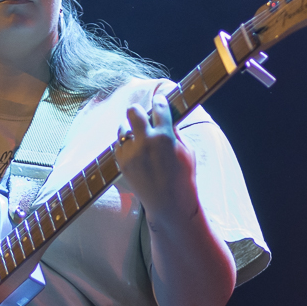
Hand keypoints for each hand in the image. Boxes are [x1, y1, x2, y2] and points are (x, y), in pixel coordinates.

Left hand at [113, 91, 197, 222]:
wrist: (170, 205)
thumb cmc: (184, 178)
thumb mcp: (188, 151)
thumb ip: (175, 132)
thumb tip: (165, 117)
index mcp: (165, 137)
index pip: (159, 107)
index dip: (160, 101)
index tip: (159, 100)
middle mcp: (145, 142)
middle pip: (133, 111)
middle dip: (139, 111)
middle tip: (144, 115)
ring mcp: (131, 153)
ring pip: (123, 128)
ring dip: (131, 129)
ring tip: (139, 136)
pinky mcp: (122, 163)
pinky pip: (118, 144)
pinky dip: (126, 144)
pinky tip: (135, 148)